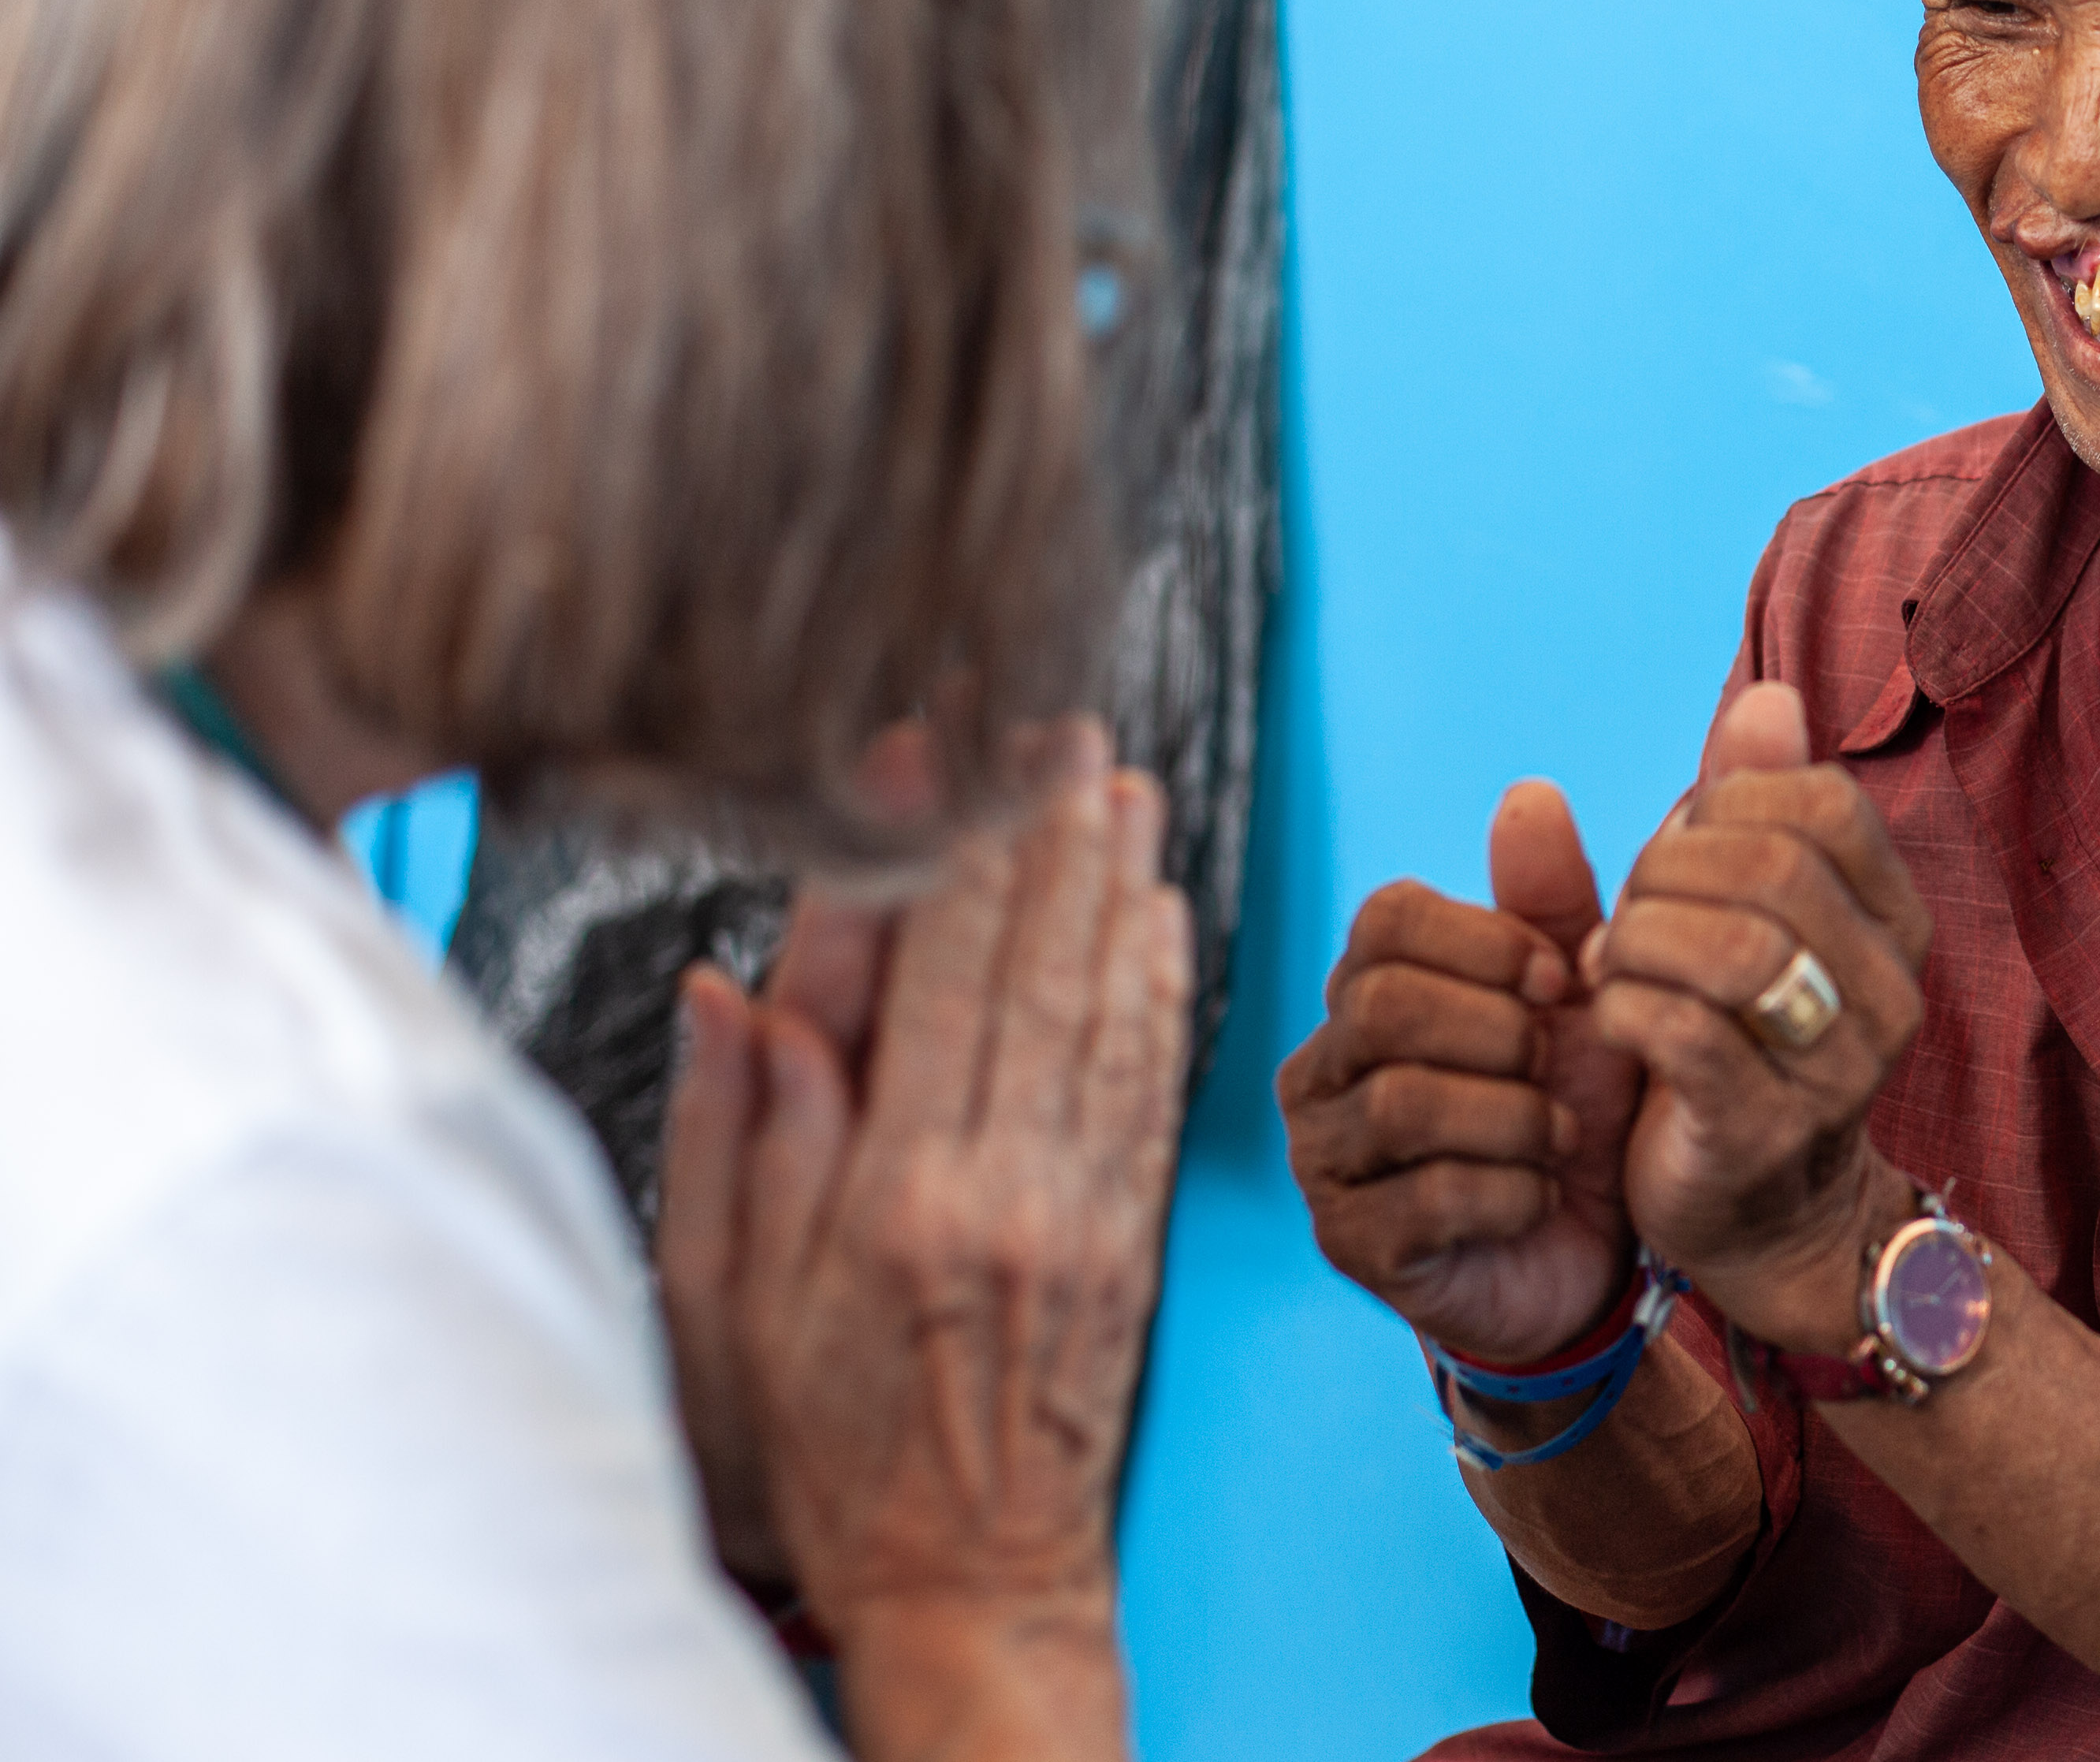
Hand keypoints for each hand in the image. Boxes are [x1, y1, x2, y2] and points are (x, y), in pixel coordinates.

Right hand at [657, 719, 1191, 1751]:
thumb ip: (740, 1139)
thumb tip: (734, 988)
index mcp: (900, 1196)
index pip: (934, 979)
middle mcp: (1008, 1188)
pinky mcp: (1134, 1233)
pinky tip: (1161, 916)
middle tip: (1062, 731)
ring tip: (1120, 787)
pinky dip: (1160, 987)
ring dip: (1117, 887)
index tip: (950, 754)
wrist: (971, 1576)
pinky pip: (1153, 1081)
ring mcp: (1088, 1209)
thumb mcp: (730, 1305)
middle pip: (1036, 970)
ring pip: (1111, 1010)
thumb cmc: (827, 1448)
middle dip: (1049, 837)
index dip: (946, 852)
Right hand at [1280, 782, 1645, 1363]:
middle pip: (1383, 1004)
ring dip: (1512, 1115)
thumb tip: (1530, 793)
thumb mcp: (1576, 1002)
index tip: (1559, 978)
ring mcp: (1325, 1157)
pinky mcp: (1352, 1243)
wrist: (1589, 1251)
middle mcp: (1322, 1065)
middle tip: (1555, 1065)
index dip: (1484, 939)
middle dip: (1497, 1031)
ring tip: (1558, 1136)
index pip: (1386, 917)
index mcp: (1366, 987)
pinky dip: (1509, 1190)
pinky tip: (1539, 1195)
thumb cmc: (1569, 1109)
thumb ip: (1553, 905)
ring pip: (1403, 1102)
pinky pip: (1424, 1197)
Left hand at [1586, 683, 1932, 1351]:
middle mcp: (1889, 991)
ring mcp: (1837, 1070)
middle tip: (1629, 911)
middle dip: (1671, 872)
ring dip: (1640, 937)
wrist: (1762, 1218)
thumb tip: (1768, 695)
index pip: (1824, 802)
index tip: (1679, 848)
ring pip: (1734, 948)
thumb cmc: (1741, 1040)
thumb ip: (1753, 808)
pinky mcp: (1763, 1132)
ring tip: (1610, 960)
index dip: (1728, 803)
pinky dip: (1622, 1005)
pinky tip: (1608, 1013)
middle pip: (1774, 868)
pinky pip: (1683, 1033)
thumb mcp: (1749, 914)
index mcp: (1895, 922)